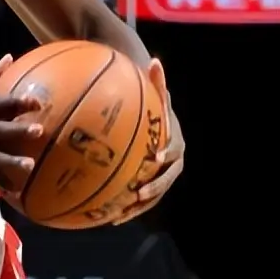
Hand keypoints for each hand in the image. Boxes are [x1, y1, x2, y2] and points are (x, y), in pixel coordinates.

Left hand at [114, 58, 183, 224]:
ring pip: (152, 196)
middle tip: (138, 193)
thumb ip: (155, 82)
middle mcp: (171, 164)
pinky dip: (124, 208)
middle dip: (154, 189)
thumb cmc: (151, 106)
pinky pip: (136, 201)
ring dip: (137, 207)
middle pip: (166, 180)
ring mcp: (160, 177)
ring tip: (118, 214)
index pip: (175, 150)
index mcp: (175, 143)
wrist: (153, 123)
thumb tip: (156, 61)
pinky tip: (104, 217)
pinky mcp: (147, 186)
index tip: (155, 157)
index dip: (166, 154)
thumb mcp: (154, 92)